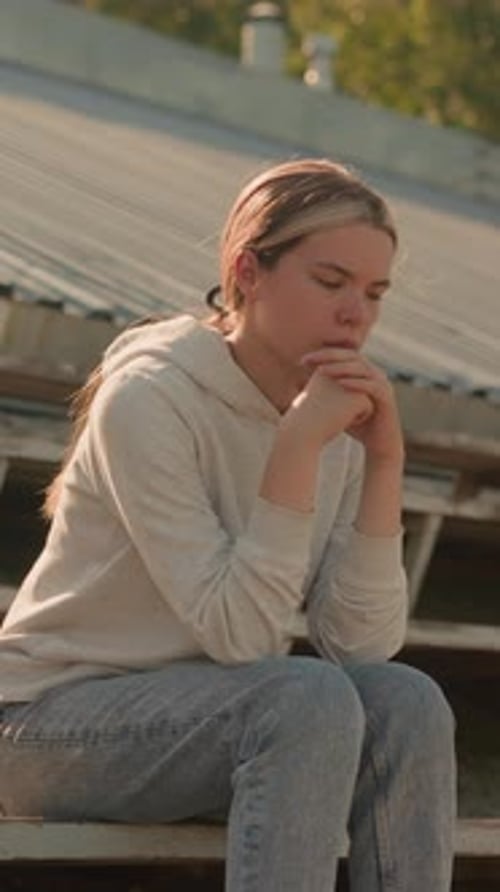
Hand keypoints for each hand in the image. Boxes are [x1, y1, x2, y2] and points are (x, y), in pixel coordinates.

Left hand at [299, 348, 404, 463]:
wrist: (379, 444)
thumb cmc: (357, 425)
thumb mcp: (338, 407)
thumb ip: (326, 395)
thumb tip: (301, 388)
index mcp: (363, 372)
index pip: (342, 355)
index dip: (323, 355)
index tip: (302, 361)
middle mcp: (374, 374)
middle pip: (352, 356)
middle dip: (329, 356)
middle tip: (310, 360)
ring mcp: (383, 384)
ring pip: (362, 368)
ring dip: (341, 368)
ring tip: (322, 370)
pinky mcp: (387, 397)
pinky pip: (372, 386)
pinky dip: (356, 383)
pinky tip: (340, 383)